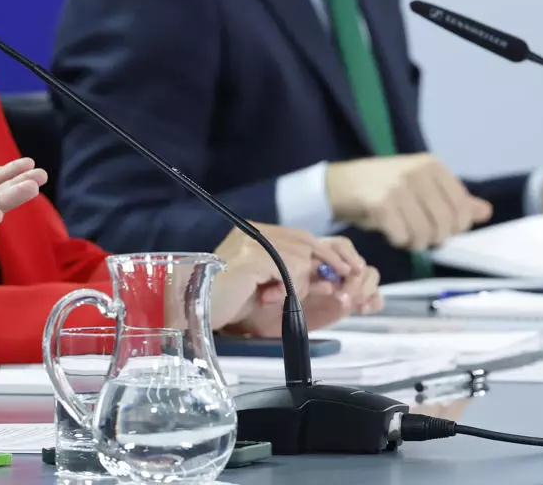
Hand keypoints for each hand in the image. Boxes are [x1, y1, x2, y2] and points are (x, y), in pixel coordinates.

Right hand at [212, 225, 383, 333]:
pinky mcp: (251, 258)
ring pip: (300, 258)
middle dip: (330, 260)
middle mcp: (252, 232)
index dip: (326, 252)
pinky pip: (288, 270)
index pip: (299, 236)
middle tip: (349, 275)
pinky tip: (267, 297)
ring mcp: (251, 242)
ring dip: (298, 284)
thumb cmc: (226, 303)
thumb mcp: (265, 286)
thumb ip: (290, 276)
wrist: (193, 309)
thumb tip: (327, 278)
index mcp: (253, 233)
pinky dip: (288, 287)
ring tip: (272, 297)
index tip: (347, 267)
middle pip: (304, 241)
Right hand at [325, 154, 490, 250]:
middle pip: (445, 225)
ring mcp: (399, 187)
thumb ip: (453, 199)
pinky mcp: (381, 204)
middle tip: (417, 232)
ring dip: (414, 241)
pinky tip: (389, 230)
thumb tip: (485, 212)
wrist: (340, 184)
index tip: (439, 227)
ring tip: (403, 230)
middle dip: (433, 237)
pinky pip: (401, 237)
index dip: (454, 227)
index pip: (462, 208)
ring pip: (424, 234)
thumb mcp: (422, 186)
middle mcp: (417, 173)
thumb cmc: (384, 186)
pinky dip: (397, 240)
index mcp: (432, 166)